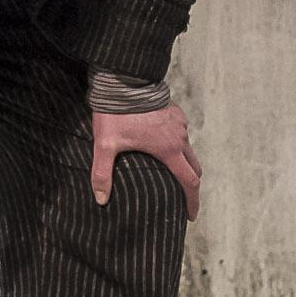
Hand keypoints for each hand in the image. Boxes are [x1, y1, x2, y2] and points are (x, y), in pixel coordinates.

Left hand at [91, 104, 201, 218]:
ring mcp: (180, 124)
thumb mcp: (106, 145)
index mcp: (168, 150)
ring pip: (187, 150)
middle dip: (190, 185)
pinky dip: (177, 145)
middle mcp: (180, 138)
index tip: (191, 215)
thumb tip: (101, 200)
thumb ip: (102, 174)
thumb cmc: (117, 113)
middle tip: (182, 198)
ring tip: (170, 173)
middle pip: (194, 168)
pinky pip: (181, 134)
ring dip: (183, 164)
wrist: (124, 81)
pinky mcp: (175, 113)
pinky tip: (162, 147)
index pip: (189, 182)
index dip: (192, 201)